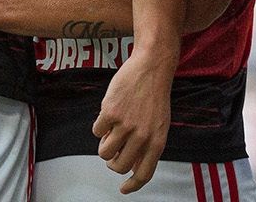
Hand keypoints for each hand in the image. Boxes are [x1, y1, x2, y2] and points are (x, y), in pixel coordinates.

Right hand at [94, 49, 177, 193]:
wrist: (151, 67)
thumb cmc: (154, 96)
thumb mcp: (159, 124)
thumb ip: (148, 146)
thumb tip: (133, 168)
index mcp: (157, 141)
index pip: (144, 174)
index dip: (132, 185)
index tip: (123, 188)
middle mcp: (142, 136)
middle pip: (118, 166)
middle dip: (112, 161)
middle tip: (113, 150)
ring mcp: (125, 125)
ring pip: (104, 152)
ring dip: (104, 144)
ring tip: (111, 130)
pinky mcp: (110, 112)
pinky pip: (96, 131)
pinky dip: (100, 125)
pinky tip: (109, 112)